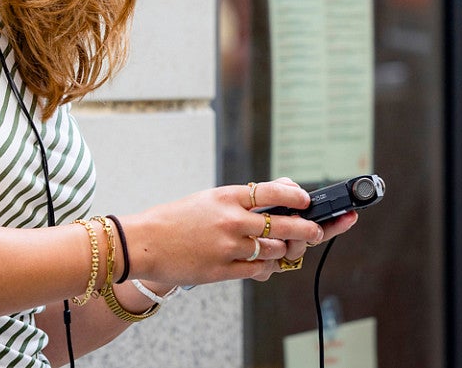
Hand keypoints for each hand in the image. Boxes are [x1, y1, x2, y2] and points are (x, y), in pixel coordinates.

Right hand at [118, 178, 341, 286]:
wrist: (144, 243)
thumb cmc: (175, 220)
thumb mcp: (207, 199)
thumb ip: (242, 199)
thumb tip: (280, 189)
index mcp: (226, 197)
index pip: (271, 191)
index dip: (295, 194)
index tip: (306, 199)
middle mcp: (231, 220)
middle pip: (284, 224)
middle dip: (307, 229)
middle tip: (317, 230)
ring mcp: (228, 246)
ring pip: (274, 250)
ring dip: (283, 251)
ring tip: (283, 249)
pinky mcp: (223, 270)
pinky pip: (258, 271)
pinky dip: (266, 269)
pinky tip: (265, 265)